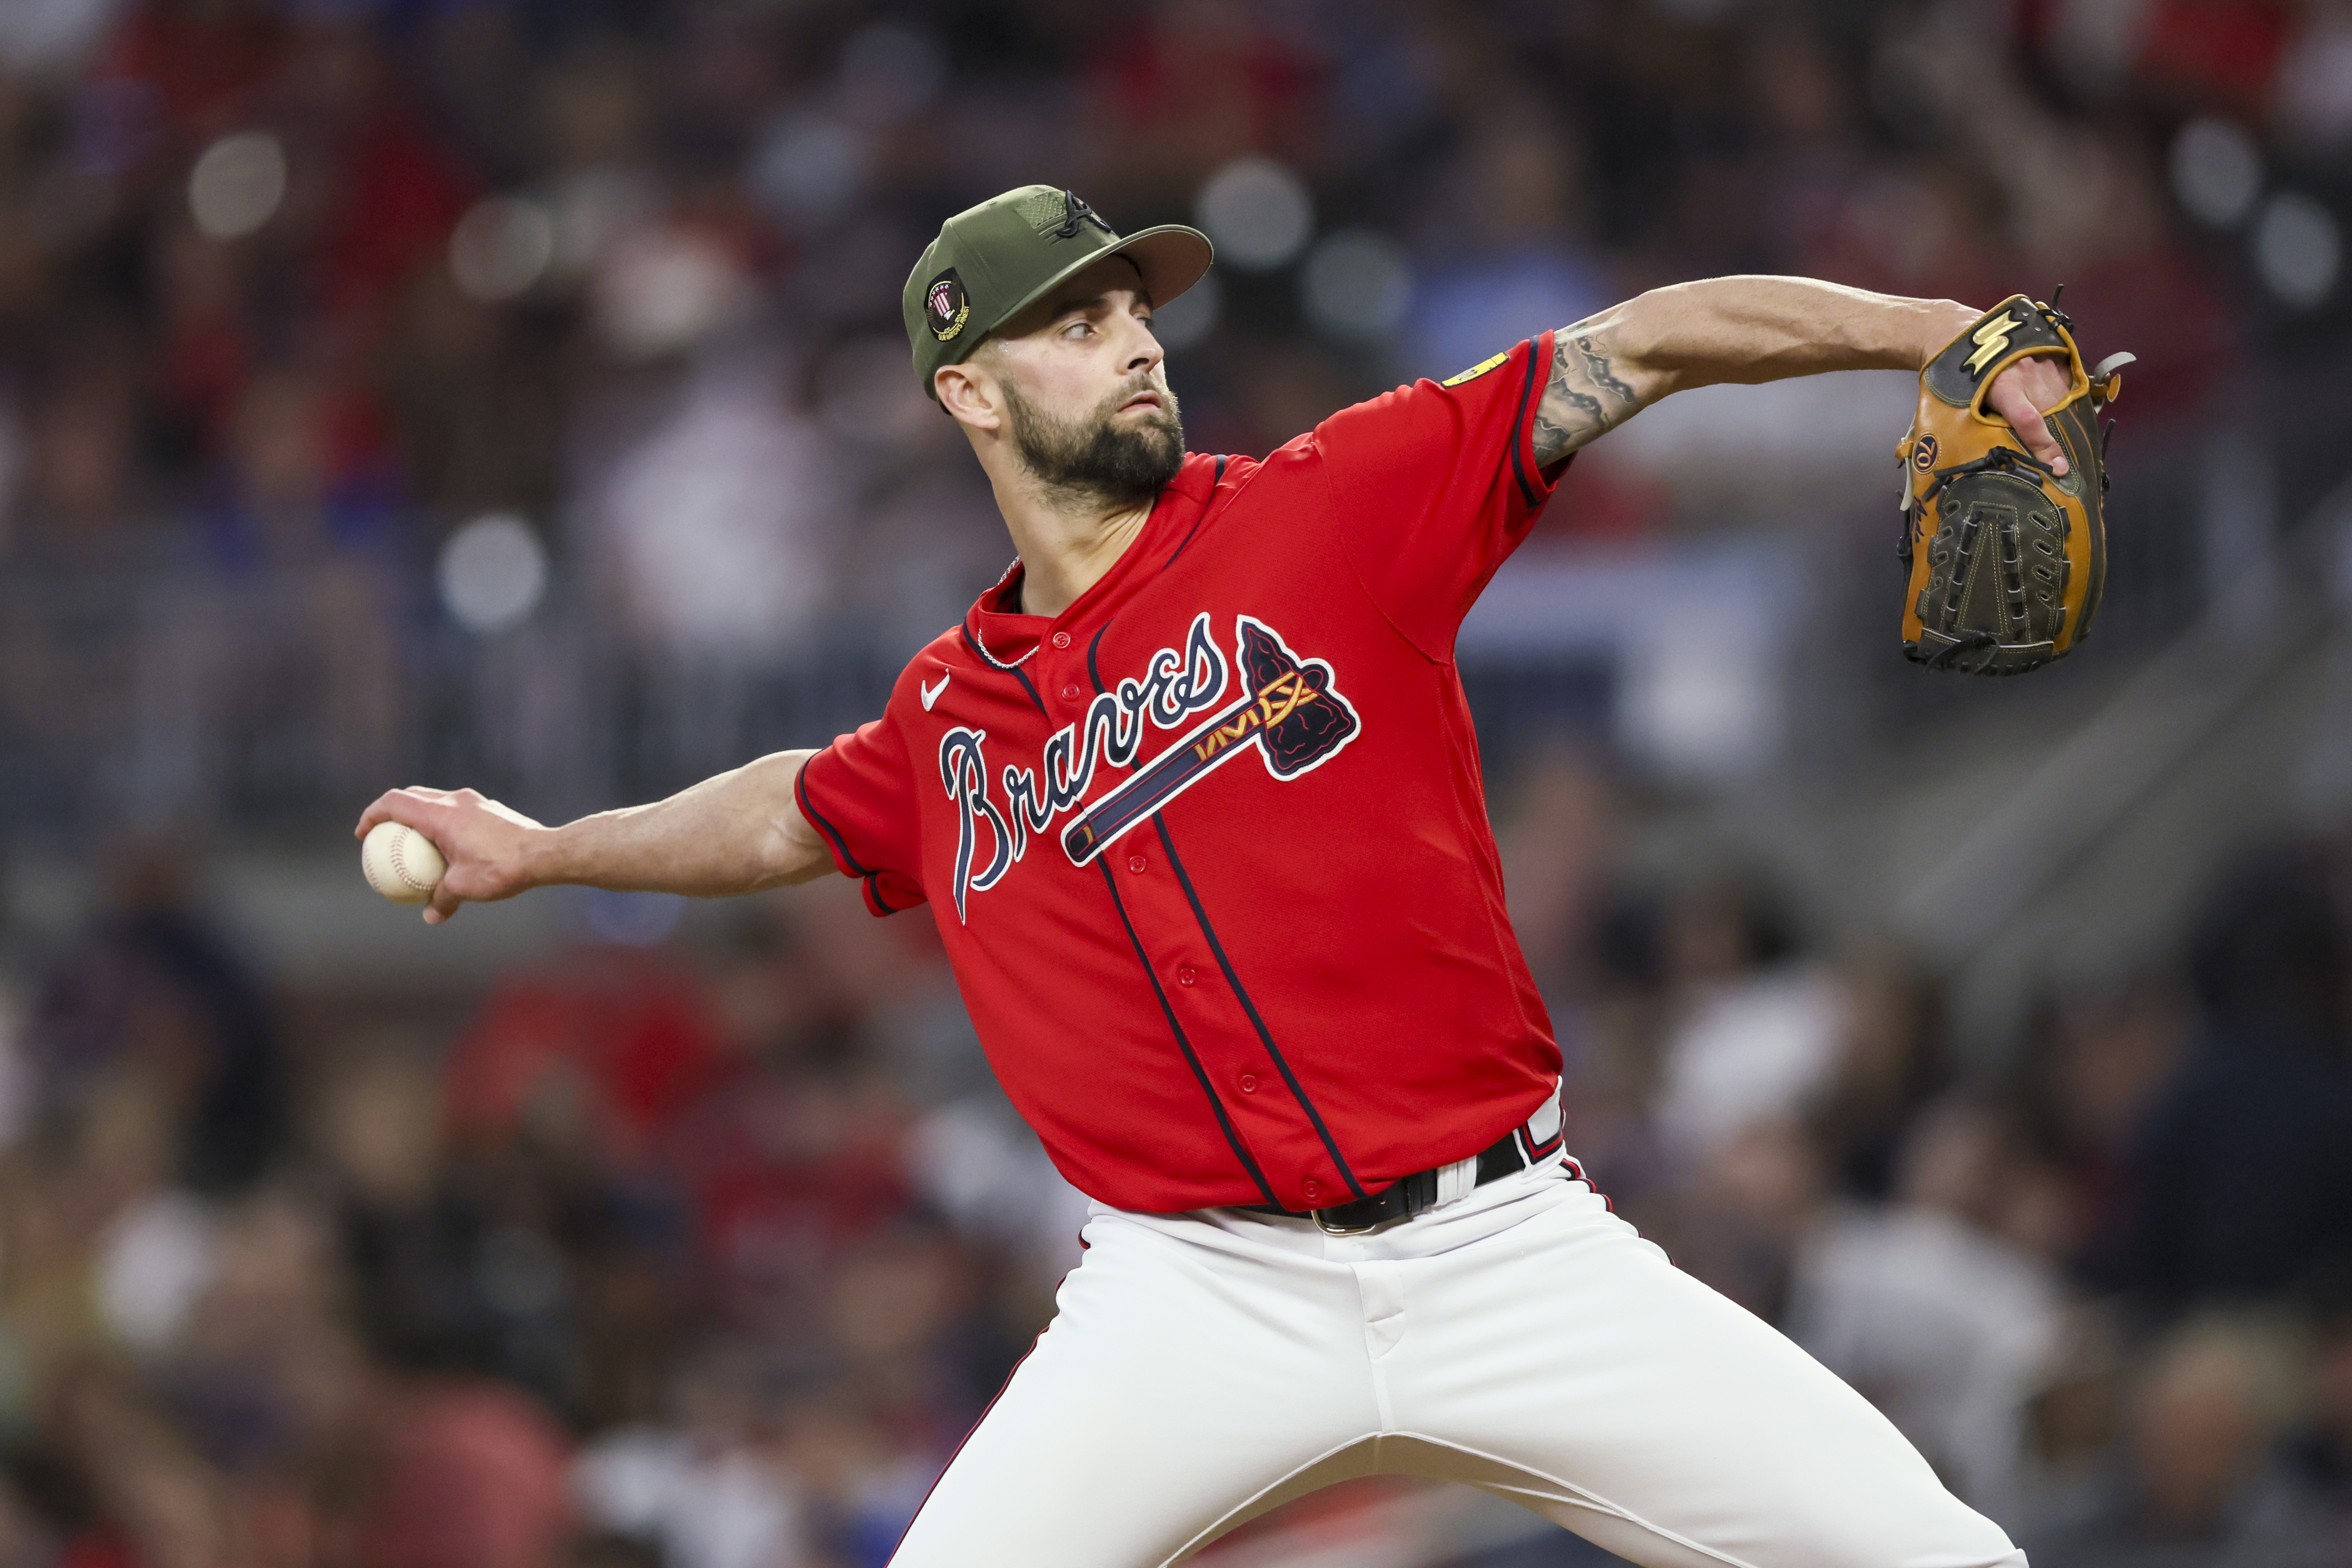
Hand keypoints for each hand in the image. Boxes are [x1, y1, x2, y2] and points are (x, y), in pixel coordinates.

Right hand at [356, 786, 547, 923]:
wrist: (546, 853)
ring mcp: (475, 802)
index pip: (395, 802)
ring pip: (435, 801)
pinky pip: (455, 810)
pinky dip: (441, 823)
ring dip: (418, 816)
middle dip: (391, 812)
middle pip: (412, 796)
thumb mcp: (465, 887)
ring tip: (412, 842)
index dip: (372, 814)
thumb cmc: (503, 868)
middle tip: (382, 835)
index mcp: (441, 814)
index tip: (363, 834)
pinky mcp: (489, 810)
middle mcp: (456, 800)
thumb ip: (442, 899)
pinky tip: (446, 847)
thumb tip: (431, 916)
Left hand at [1984, 353, 2074, 475]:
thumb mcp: (1978, 402)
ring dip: (2065, 417)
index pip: (2028, 421)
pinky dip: (2068, 398)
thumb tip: (2017, 450)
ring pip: (2064, 398)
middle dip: (2059, 436)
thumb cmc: (1974, 381)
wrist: (1980, 342)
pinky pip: (2069, 383)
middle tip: (2064, 456)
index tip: (2060, 468)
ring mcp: (2043, 363)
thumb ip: (1993, 422)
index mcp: (2003, 388)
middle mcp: (2026, 374)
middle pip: (2052, 412)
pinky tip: (2064, 408)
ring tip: (2065, 434)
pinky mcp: (2054, 357)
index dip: (2045, 447)